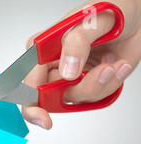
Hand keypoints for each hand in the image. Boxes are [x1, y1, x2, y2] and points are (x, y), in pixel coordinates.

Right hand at [24, 0, 140, 128]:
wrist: (137, 19)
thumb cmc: (112, 10)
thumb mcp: (91, 19)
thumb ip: (76, 42)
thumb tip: (67, 70)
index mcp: (44, 49)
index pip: (29, 80)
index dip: (32, 101)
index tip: (42, 116)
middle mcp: (54, 66)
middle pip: (50, 97)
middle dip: (78, 90)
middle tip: (98, 78)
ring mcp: (71, 78)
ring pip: (75, 98)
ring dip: (98, 84)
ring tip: (112, 63)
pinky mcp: (88, 85)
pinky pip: (94, 98)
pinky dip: (110, 84)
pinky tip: (117, 65)